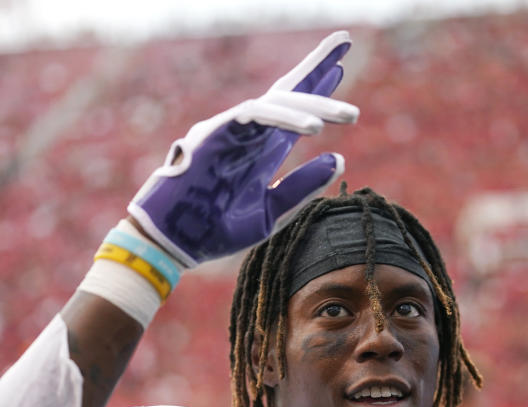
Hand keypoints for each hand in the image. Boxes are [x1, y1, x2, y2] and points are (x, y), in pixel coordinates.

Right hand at [128, 31, 358, 266]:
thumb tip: (339, 158)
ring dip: (313, 104)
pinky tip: (313, 126)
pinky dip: (283, 118)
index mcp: (262, 151)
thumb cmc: (216, 230)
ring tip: (350, 115)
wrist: (176, 243)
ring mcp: (231, 130)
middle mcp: (249, 134)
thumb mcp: (270, 211)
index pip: (294, 113)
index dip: (318, 92)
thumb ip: (301, 186)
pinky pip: (253, 115)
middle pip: (285, 92)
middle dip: (314, 66)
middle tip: (345, 43)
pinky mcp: (215, 133)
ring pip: (276, 102)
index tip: (342, 67)